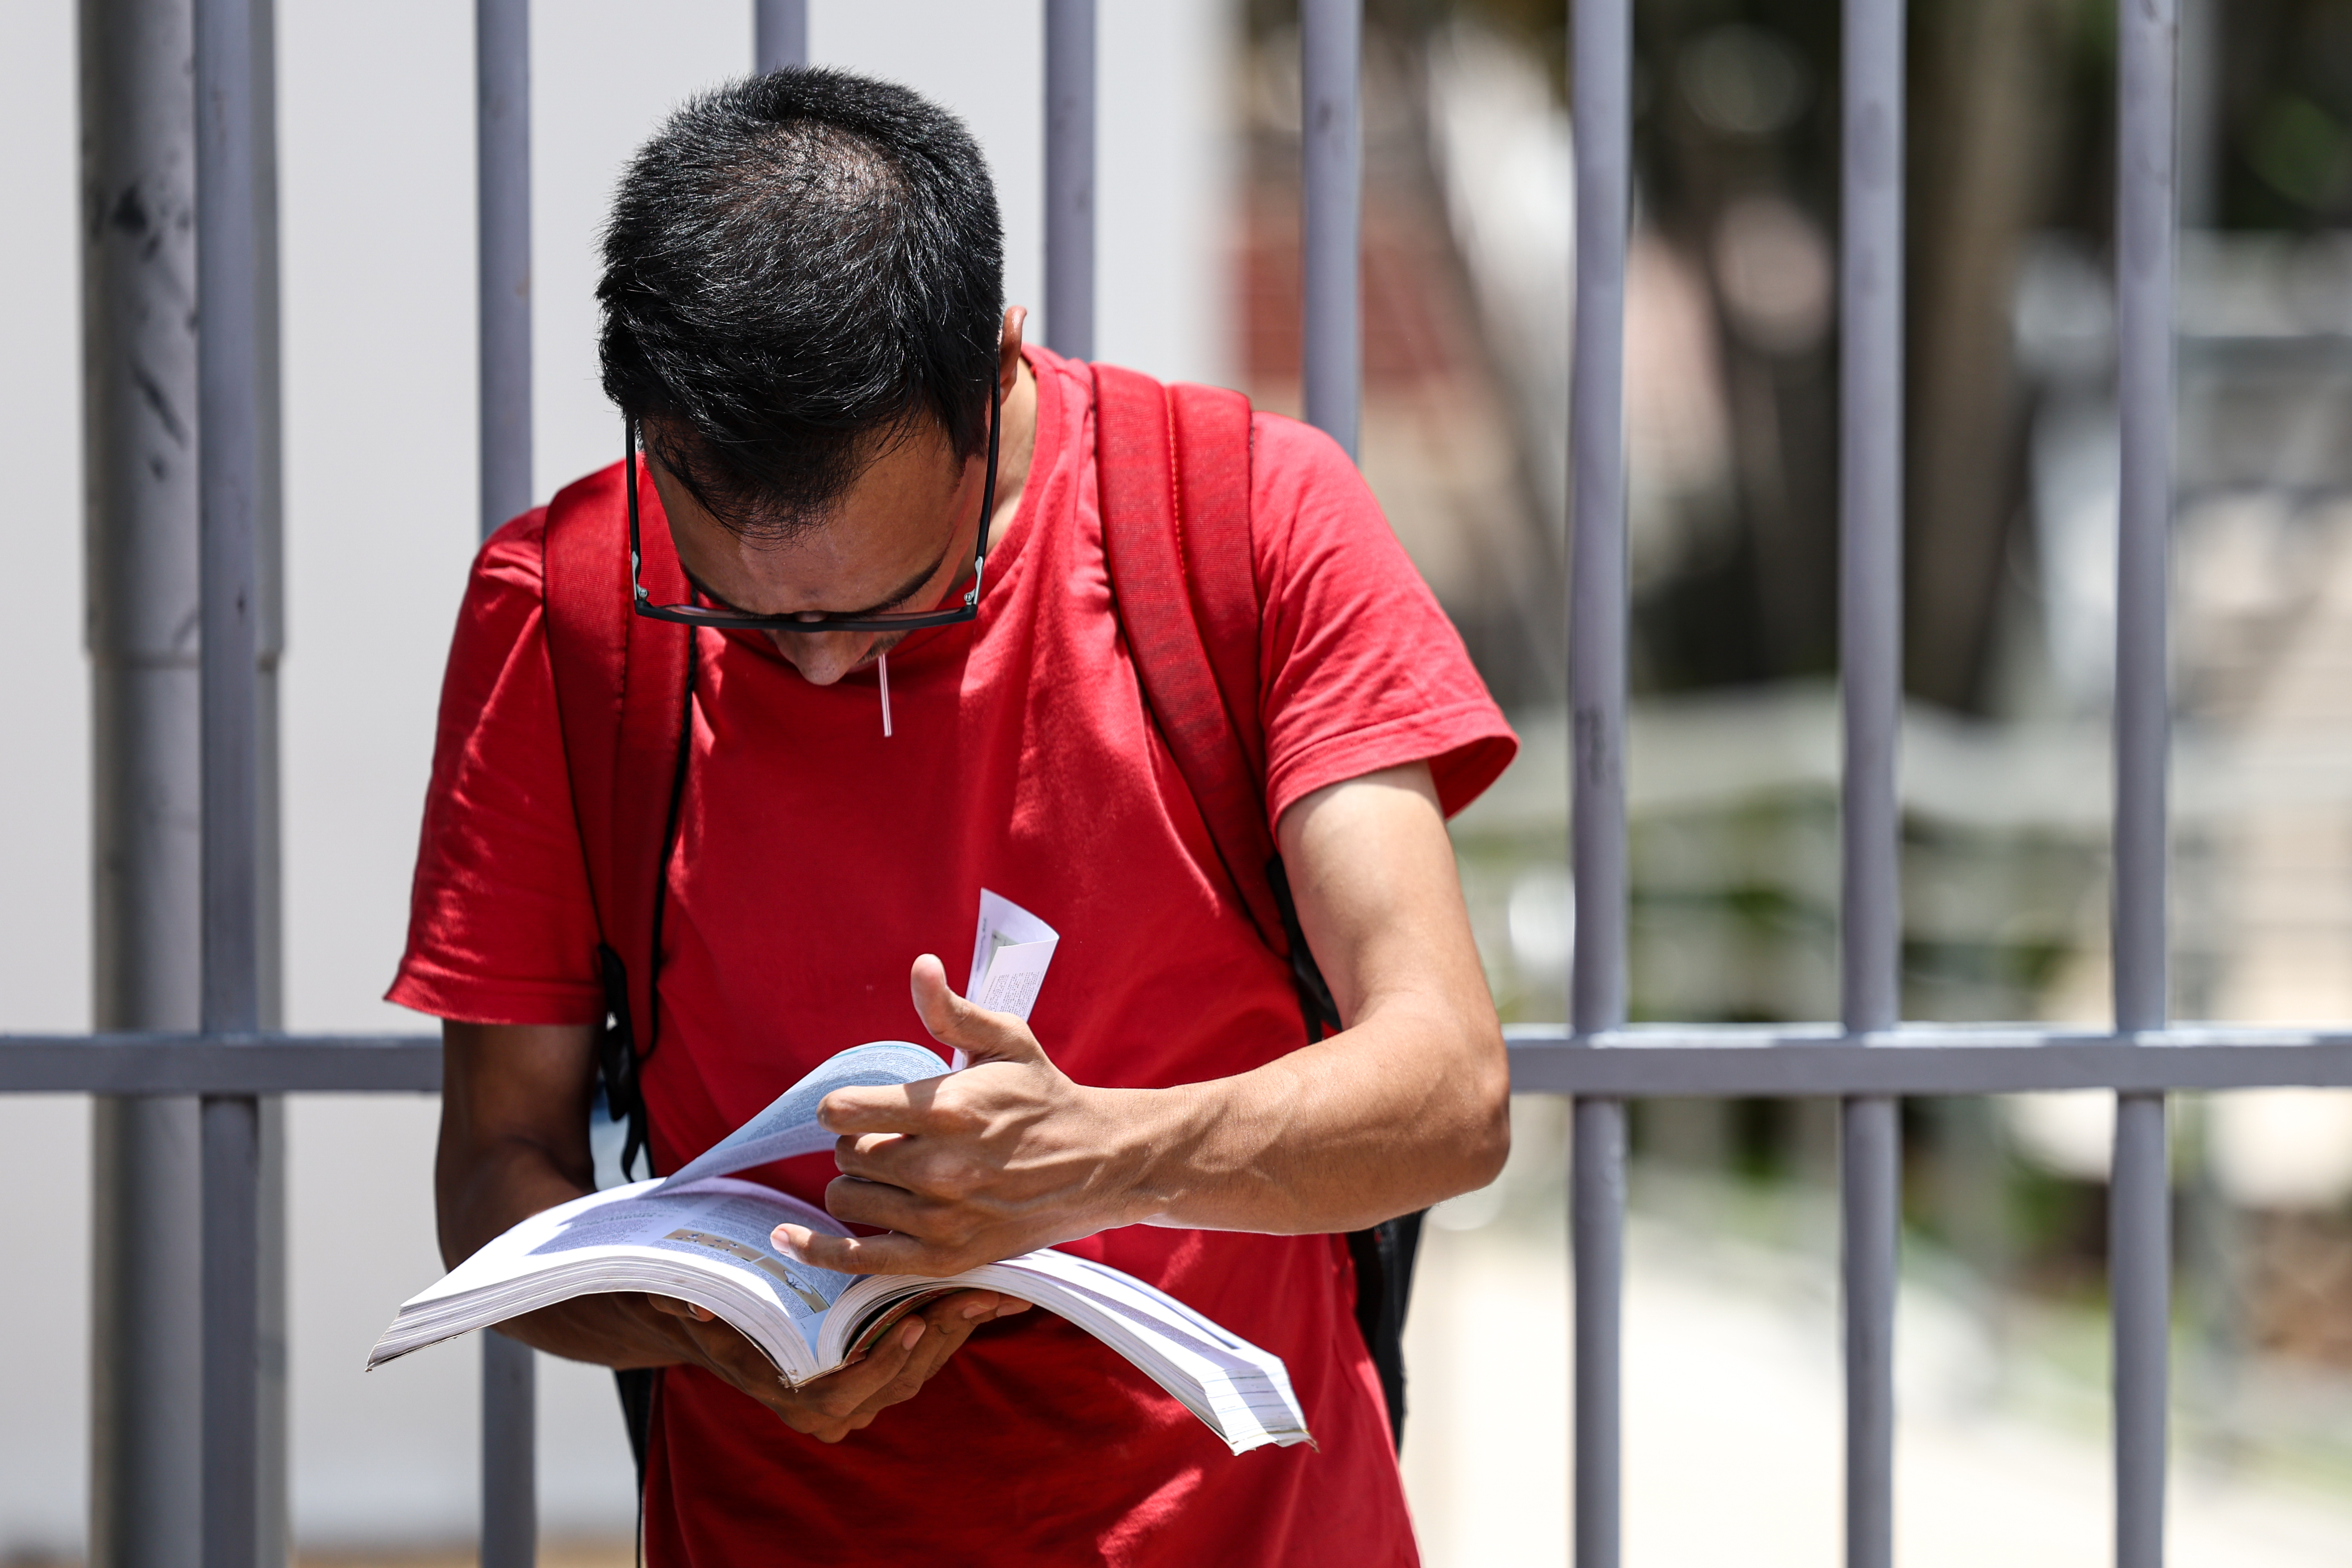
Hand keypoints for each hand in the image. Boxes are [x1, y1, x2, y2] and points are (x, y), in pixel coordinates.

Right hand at [639, 1287, 1029, 1442]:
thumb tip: (689, 1305)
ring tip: (997, 1290)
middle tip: (977, 1293)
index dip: (884, 1360)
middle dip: (942, 1334)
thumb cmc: (717, 1317)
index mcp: (798, 1402)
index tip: (915, 1322)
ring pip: (923, 1367)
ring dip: (960, 1328)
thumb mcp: (698, 1312)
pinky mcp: (887, 1376)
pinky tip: (990, 1296)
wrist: (725, 1330)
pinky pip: (929, 1355)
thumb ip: (695, 1309)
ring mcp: (867, 1397)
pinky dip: (957, 1325)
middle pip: (899, 1378)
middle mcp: (838, 1412)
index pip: (848, 1393)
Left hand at [772, 954, 1163, 1276]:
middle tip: (897, 1138)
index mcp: (948, 1110)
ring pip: (847, 1199)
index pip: (844, 1111)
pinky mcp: (942, 1257)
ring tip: (895, 1172)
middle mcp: (939, 1168)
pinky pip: (856, 1257)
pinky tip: (785, 1238)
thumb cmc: (1043, 1097)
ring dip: (859, 1183)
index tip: (854, 1107)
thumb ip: (952, 1011)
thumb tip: (920, 967)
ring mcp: (940, 1219)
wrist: (1097, 1165)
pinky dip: (815, 1250)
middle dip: (860, 1142)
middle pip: (846, 1155)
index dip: (840, 1107)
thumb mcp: (1006, 1041)